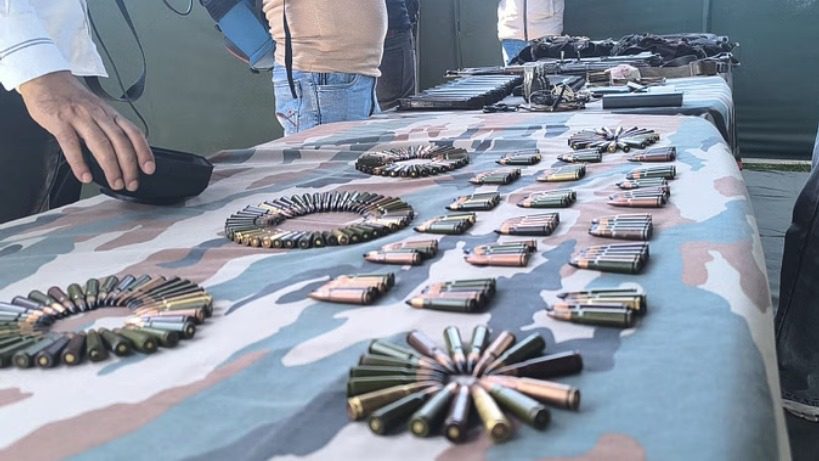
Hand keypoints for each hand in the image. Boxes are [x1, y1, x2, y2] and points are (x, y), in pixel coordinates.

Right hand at [18, 71, 154, 190]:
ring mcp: (79, 118)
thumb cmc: (72, 97)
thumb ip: (111, 127)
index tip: (149, 168)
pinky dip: (79, 163)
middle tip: (131, 182)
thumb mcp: (99, 109)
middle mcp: (98, 115)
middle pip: (120, 142)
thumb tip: (127, 151)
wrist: (46, 78)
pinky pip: (71, 144)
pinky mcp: (59, 121)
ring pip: (101, 144)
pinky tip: (85, 175)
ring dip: (111, 167)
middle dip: (129, 166)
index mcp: (110, 113)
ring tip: (115, 182)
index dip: (143, 151)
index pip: (133, 133)